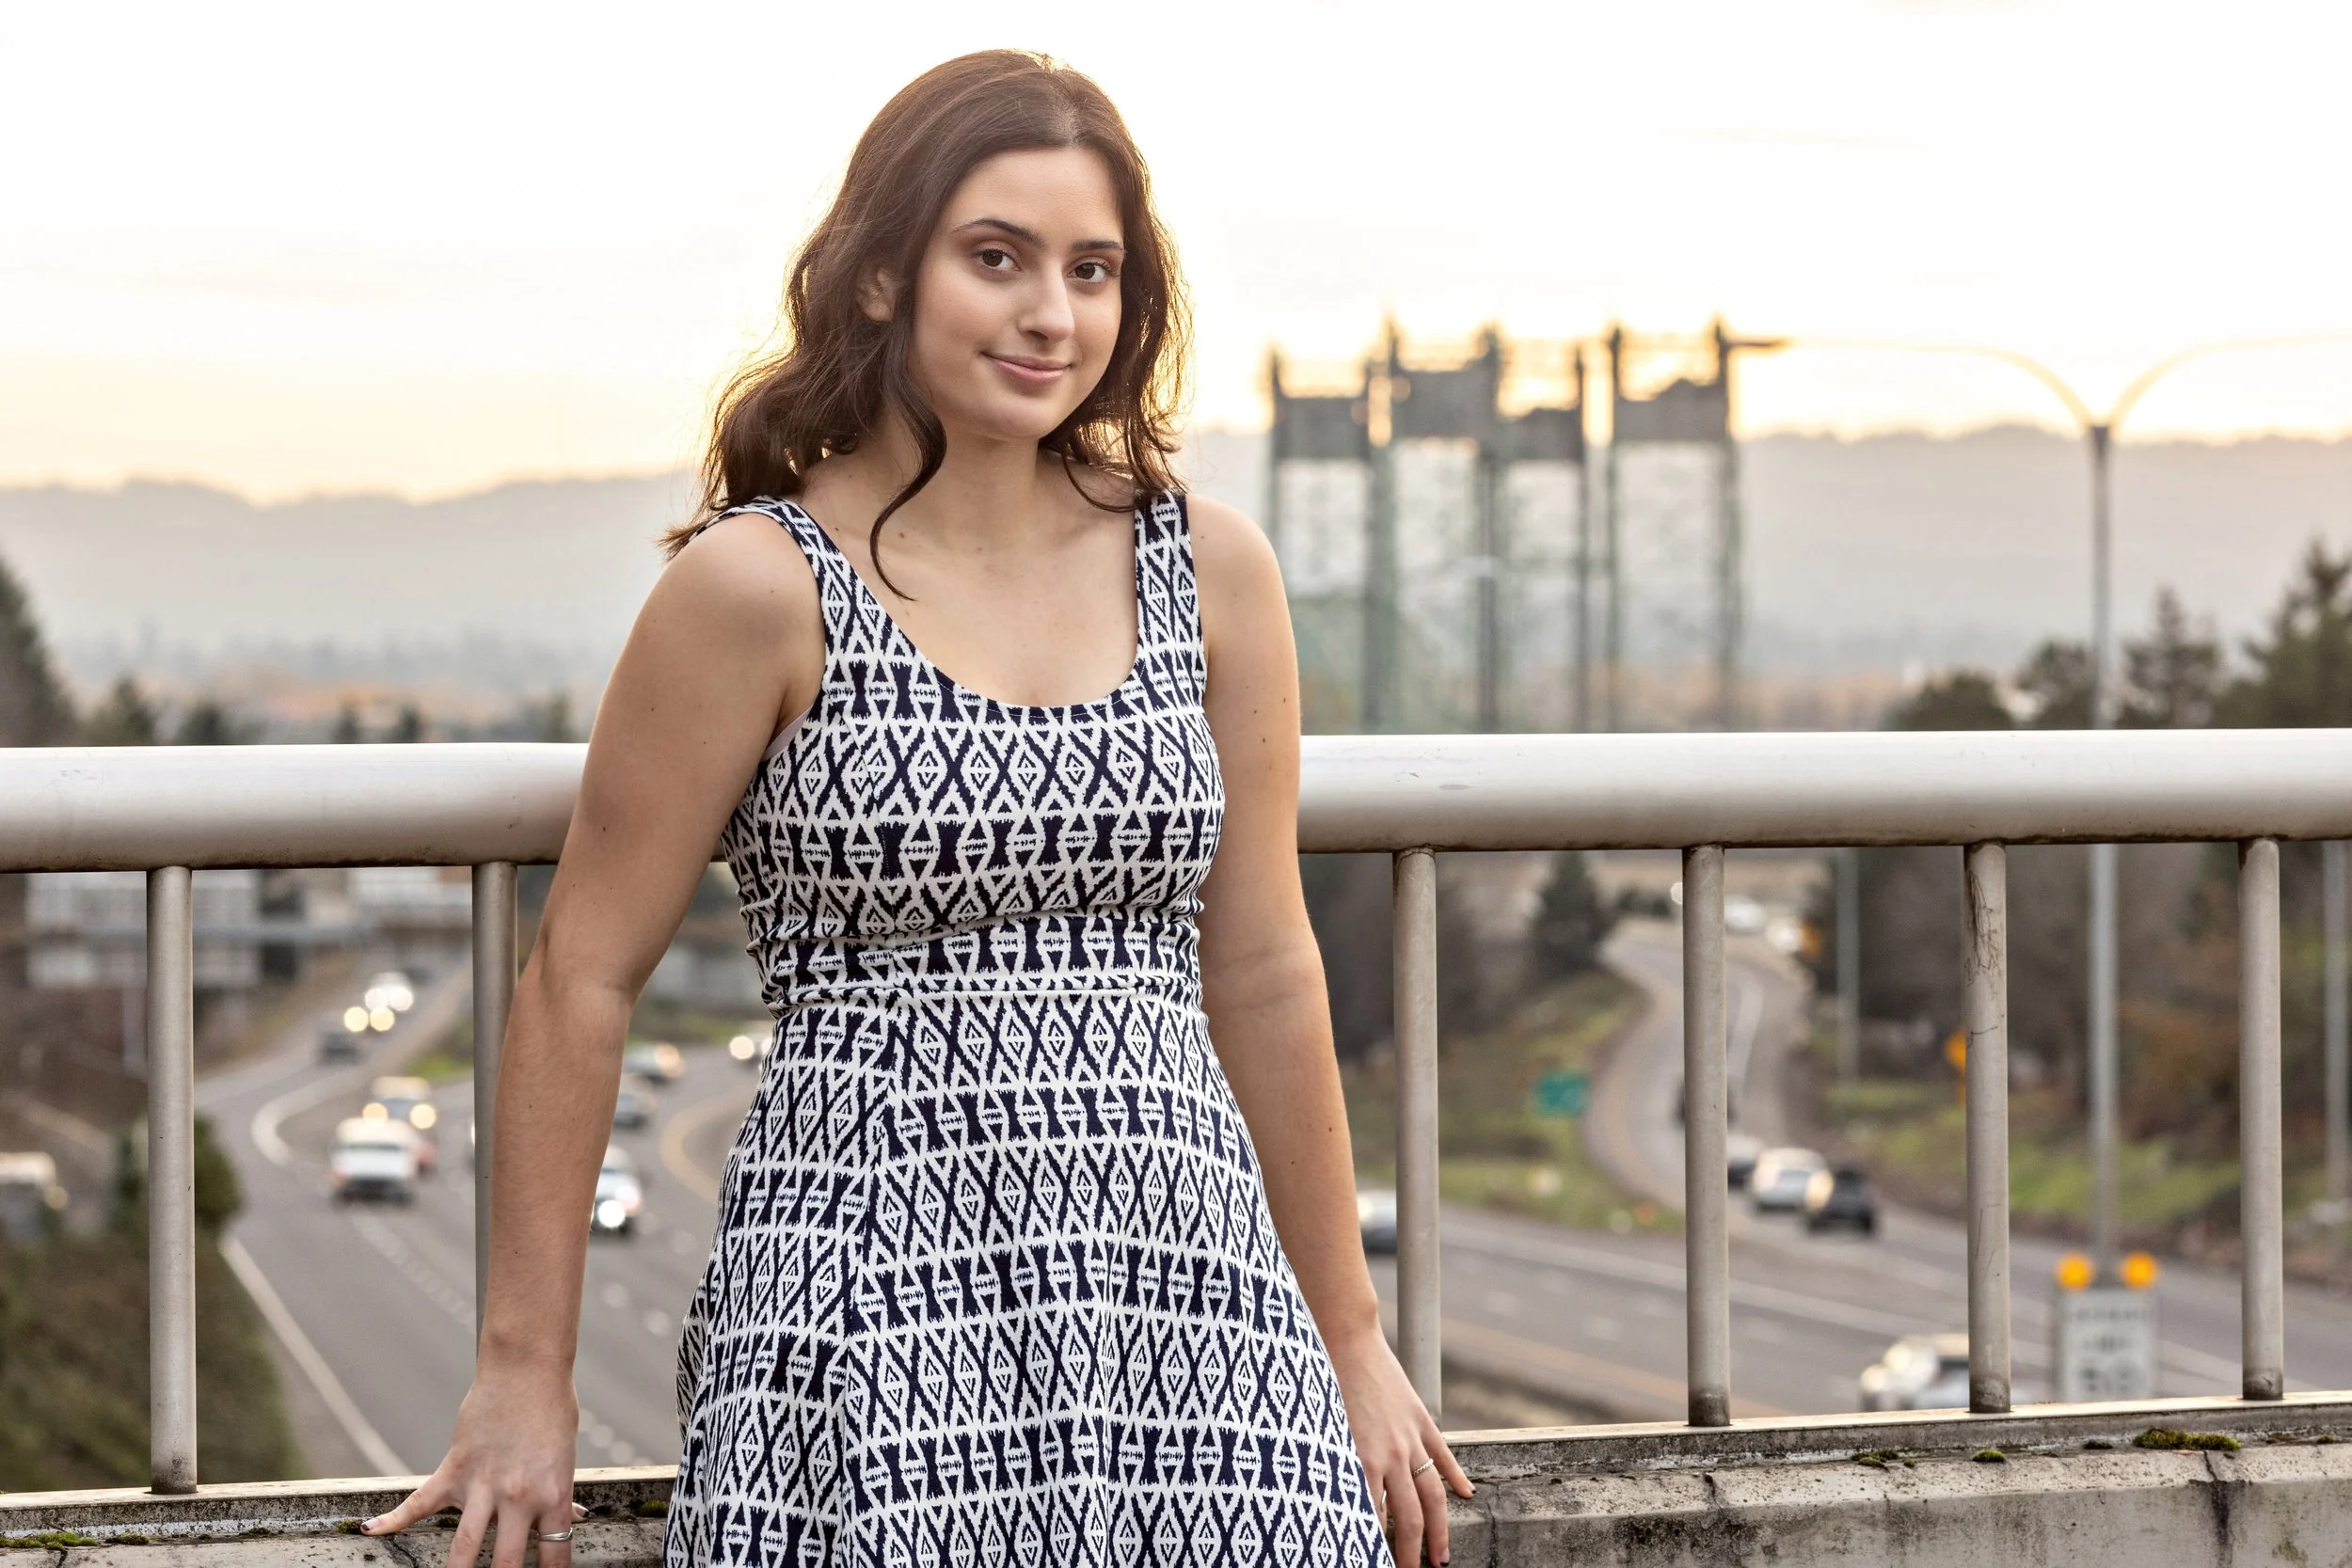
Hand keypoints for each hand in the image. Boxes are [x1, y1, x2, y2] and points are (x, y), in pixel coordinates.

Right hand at [359, 1362, 582, 1567]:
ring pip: (463, 1547)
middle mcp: (519, 1499)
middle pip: (506, 1564)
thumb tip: (570, 1520)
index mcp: (553, 1496)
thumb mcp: (565, 1459)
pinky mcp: (455, 1469)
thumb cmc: (553, 1410)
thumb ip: (559, 1495)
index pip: (554, 1554)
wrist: (528, 1369)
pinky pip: (420, 1501)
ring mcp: (484, 1486)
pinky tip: (372, 1530)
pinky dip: (394, 1517)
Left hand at [1328, 1328, 1473, 1567]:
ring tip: (1440, 1556)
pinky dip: (1456, 1477)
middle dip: (1410, 1552)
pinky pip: (1442, 1455)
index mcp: (1361, 1462)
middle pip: (1408, 1518)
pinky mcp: (1421, 1418)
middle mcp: (1390, 1455)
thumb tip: (1345, 1506)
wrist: (1343, 1340)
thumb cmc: (1323, 1385)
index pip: (1375, 1520)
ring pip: (1432, 1495)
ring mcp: (1410, 1438)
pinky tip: (1466, 1496)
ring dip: (1438, 1530)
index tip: (1378, 1564)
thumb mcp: (1323, 1436)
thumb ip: (1338, 1471)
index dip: (1377, 1547)